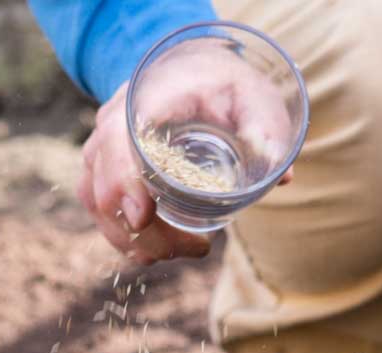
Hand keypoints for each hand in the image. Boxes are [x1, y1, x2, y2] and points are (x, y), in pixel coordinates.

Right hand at [77, 44, 295, 265]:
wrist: (191, 70)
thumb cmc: (223, 83)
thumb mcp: (252, 94)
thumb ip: (266, 128)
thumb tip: (283, 178)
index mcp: (144, 97)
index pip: (117, 140)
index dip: (123, 182)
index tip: (143, 219)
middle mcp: (113, 122)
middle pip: (105, 185)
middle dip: (145, 231)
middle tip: (198, 248)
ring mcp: (102, 148)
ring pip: (98, 203)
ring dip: (134, 240)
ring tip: (179, 253)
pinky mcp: (101, 170)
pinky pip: (98, 208)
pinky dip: (122, 236)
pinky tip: (153, 252)